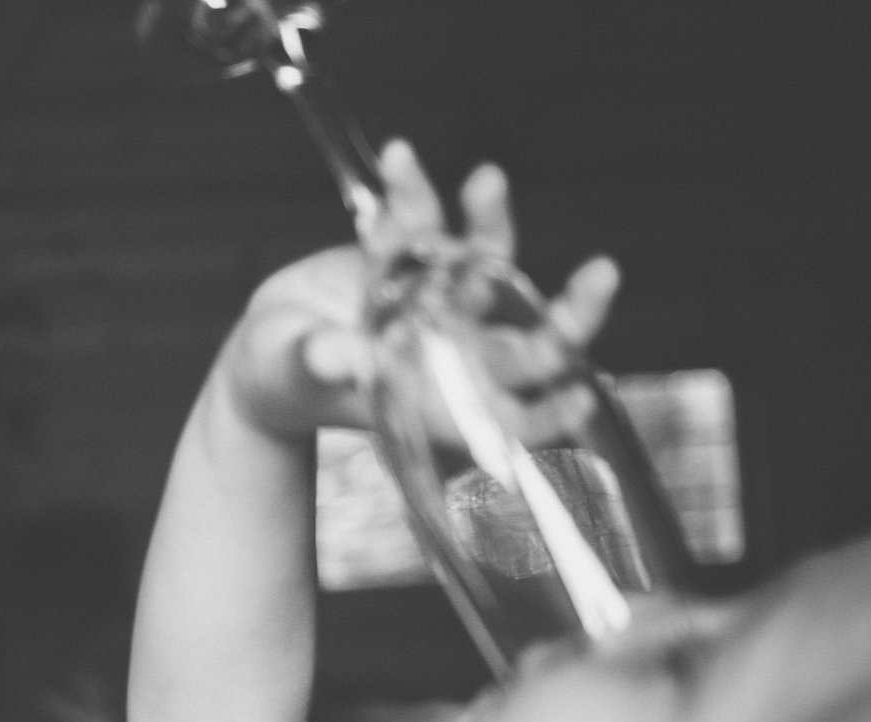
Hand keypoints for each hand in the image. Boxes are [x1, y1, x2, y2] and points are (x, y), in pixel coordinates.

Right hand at [216, 140, 619, 444]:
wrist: (268, 345)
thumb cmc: (283, 384)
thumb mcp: (296, 375)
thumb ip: (324, 363)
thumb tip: (345, 354)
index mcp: (440, 403)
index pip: (512, 416)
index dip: (552, 412)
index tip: (581, 396)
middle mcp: (453, 352)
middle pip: (531, 337)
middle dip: (570, 311)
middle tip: (602, 275)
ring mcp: (436, 300)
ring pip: (486, 261)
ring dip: (491, 220)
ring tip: (486, 181)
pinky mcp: (410, 256)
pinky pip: (420, 218)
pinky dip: (410, 188)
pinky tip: (398, 157)